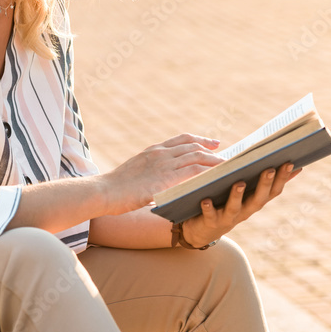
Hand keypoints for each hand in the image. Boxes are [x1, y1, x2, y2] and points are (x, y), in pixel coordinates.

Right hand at [101, 134, 223, 215]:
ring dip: (214, 161)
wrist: (103, 192)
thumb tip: (160, 185)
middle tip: (225, 156)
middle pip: (193, 146)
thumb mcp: (134, 175)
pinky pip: (194, 171)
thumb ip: (150, 175)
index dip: (200, 140)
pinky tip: (217, 178)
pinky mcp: (166, 178)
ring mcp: (163, 164)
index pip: (182, 140)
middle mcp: (160, 154)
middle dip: (212, 150)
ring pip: (197, 157)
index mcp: (152, 151)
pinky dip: (208, 172)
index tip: (212, 143)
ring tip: (227, 167)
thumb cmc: (114, 190)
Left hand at [179, 164, 301, 247]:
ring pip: (235, 207)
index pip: (273, 191)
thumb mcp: (247, 193)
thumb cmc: (227, 204)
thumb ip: (262, 181)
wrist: (204, 231)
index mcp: (255, 202)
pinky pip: (210, 215)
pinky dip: (208, 208)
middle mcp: (245, 211)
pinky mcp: (211, 222)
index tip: (288, 162)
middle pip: (258, 199)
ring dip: (237, 195)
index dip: (282, 178)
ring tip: (239, 183)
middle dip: (264, 184)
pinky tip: (206, 200)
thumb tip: (290, 165)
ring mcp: (228, 218)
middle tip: (269, 169)